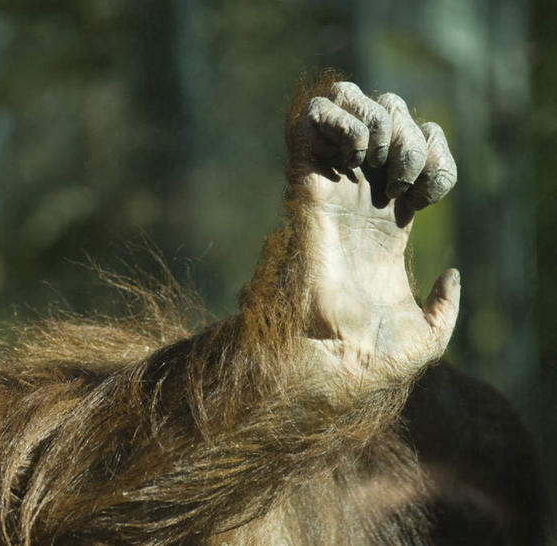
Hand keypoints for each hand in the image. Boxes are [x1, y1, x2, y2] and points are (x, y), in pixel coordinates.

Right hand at [287, 81, 459, 379]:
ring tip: (381, 155)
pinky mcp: (306, 183)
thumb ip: (446, 306)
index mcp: (388, 227)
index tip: (431, 193)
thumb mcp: (431, 334)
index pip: (415, 154)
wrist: (338, 354)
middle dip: (409, 131)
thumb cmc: (378, 355)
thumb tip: (451, 274)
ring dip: (377, 119)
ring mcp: (332, 189)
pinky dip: (343, 117)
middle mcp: (359, 201)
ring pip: (350, 107)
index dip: (435, 153)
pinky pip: (313, 117)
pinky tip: (359, 151)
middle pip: (386, 120)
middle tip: (407, 173)